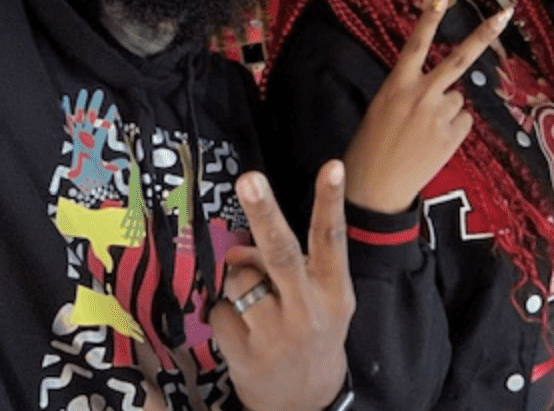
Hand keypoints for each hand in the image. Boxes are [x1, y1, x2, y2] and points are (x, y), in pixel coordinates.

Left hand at [209, 162, 354, 410]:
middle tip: (249, 179)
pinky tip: (242, 329)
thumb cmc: (313, 334)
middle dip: (264, 212)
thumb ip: (289, 264)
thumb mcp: (319, 298)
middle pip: (282, 253)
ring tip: (254, 302)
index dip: (330, 201)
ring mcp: (276, 335)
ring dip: (238, 278)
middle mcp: (308, 310)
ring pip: (240, 277)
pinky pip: (220, 311)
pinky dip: (224, 313)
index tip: (332, 167)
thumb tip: (238, 247)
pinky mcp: (245, 356)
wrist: (306, 403)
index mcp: (334, 291)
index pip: (332, 238)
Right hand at [344, 0, 513, 213]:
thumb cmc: (370, 147)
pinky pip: (462, 121)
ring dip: (446, 110)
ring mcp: (439, 116)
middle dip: (484, 35)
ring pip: (458, 99)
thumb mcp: (381, 109)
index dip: (429, 16)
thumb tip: (443, 89)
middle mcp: (421, 95)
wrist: (373, 190)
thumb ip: (409, 91)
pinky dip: (452, 130)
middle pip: (459, 59)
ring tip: (422, 133)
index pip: (416, 43)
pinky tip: (432, 144)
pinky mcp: (453, 137)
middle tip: (506, 13)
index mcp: (396, 85)